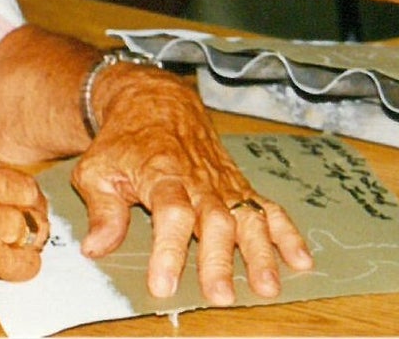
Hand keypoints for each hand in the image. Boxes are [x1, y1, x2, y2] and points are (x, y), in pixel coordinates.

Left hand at [74, 63, 312, 303]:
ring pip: (247, 218)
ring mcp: (224, 184)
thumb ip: (101, 209)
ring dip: (260, 253)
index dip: (169, 248)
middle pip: (215, 220)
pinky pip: (268, 209)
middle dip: (220, 259)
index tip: (164, 285)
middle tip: (222, 296)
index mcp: (162, 174)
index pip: (171, 212)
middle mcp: (200, 180)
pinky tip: (301, 260)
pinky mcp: (239, 188)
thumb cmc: (125, 141)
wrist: (158, 103)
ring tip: (268, 286)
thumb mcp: (97, 169)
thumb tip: (97, 247)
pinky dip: (287, 234)